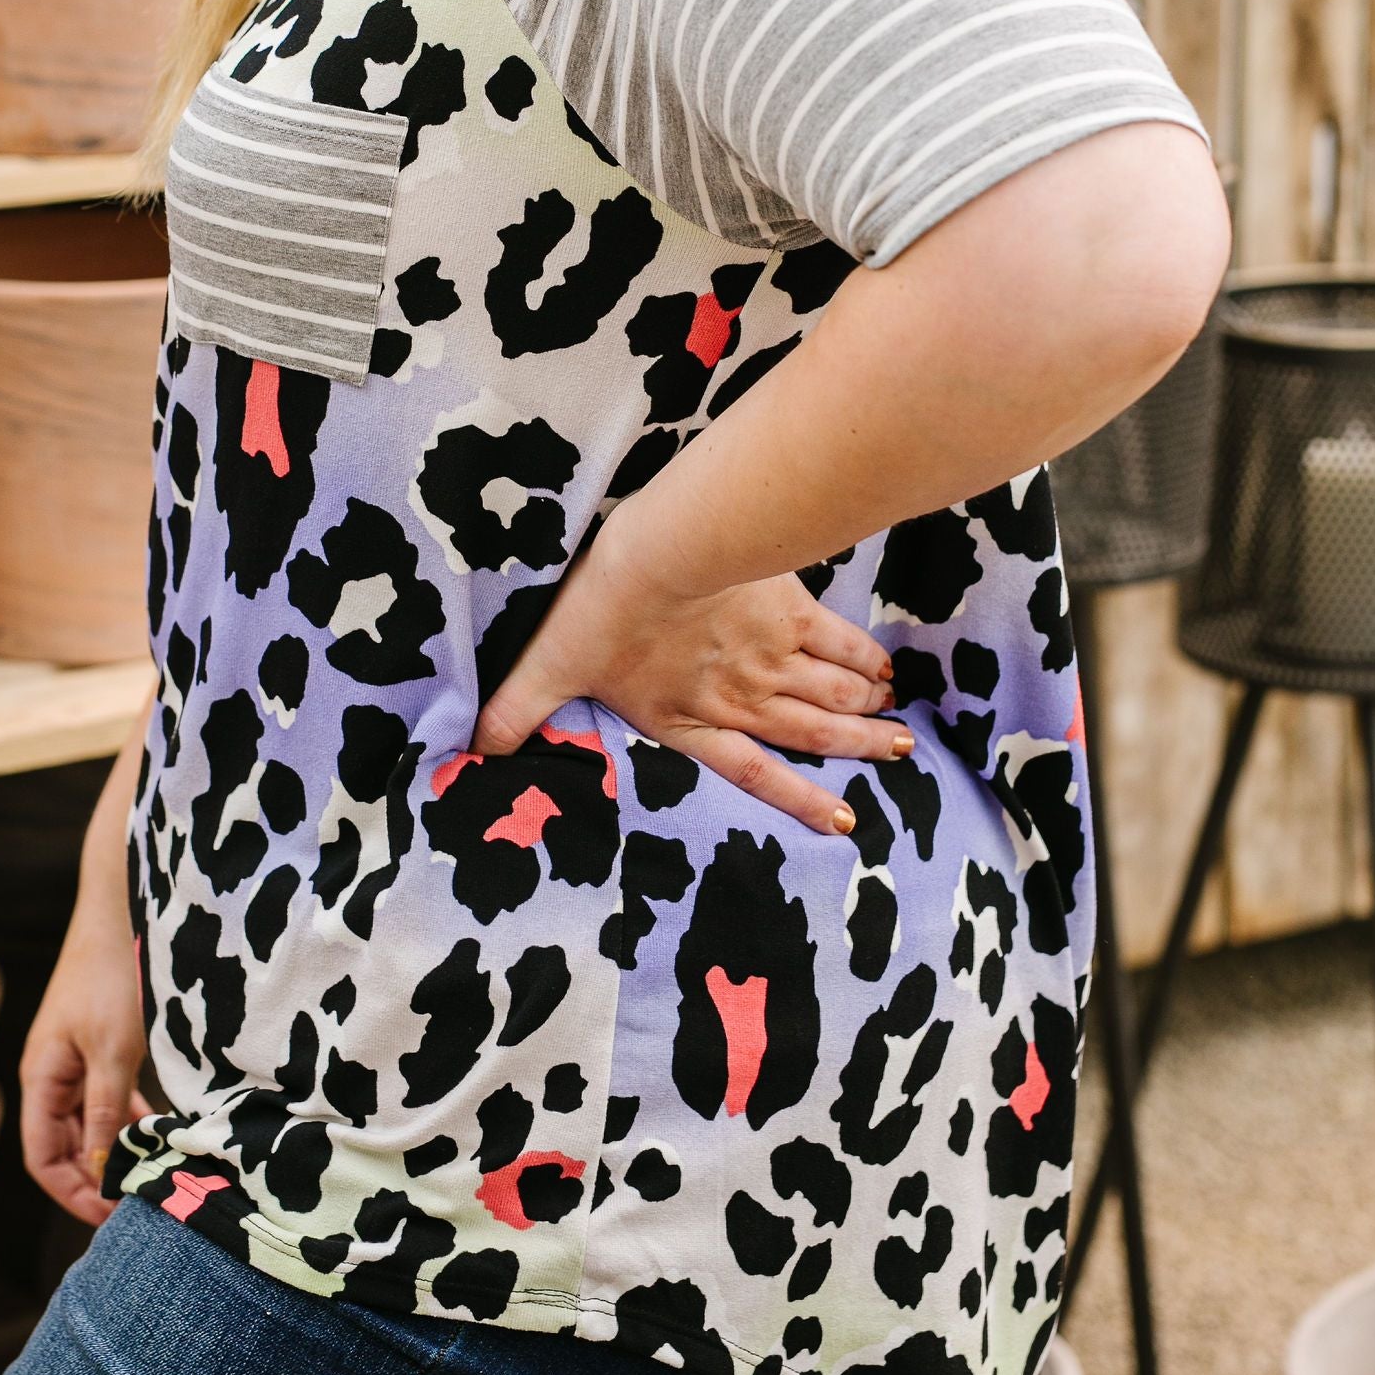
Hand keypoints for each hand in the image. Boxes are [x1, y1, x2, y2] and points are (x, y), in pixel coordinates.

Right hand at [20, 915, 149, 1229]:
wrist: (120, 909)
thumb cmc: (111, 975)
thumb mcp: (112, 1051)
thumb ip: (104, 1112)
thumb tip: (100, 1171)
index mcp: (42, 1077)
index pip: (41, 1157)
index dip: (71, 1191)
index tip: (110, 1214)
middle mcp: (51, 1073)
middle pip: (61, 1145)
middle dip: (93, 1178)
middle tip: (136, 1202)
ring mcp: (74, 1058)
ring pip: (86, 1122)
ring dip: (112, 1149)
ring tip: (149, 1172)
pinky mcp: (99, 1043)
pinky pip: (105, 1097)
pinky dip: (125, 1118)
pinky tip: (155, 1128)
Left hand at [474, 524, 908, 833]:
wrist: (653, 552)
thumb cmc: (599, 611)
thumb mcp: (549, 668)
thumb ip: (517, 712)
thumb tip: (474, 752)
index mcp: (689, 719)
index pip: (753, 773)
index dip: (800, 800)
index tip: (844, 821)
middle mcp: (741, 698)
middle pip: (811, 734)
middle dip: (857, 750)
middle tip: (899, 760)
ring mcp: (772, 658)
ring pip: (833, 695)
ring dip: (867, 712)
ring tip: (900, 728)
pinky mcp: (789, 612)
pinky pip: (839, 644)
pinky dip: (865, 660)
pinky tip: (886, 671)